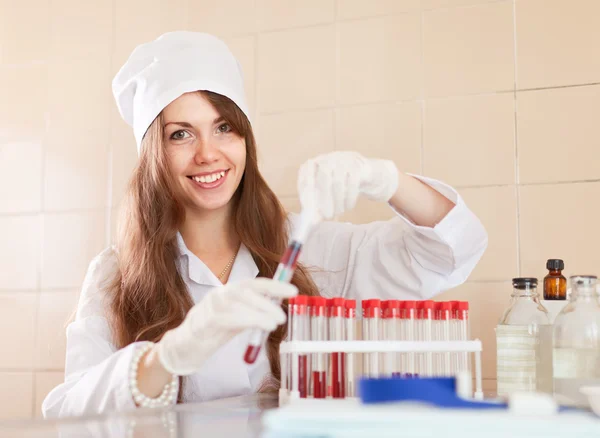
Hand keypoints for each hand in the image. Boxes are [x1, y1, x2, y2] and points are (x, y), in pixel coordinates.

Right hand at [156, 278, 296, 374]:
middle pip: (245, 290)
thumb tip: (277, 307)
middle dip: (267, 299)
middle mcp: (219, 295)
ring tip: (275, 322)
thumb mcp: (237, 320)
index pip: (253, 283)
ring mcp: (209, 308)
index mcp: (229, 292)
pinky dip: (246, 320)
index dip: (274, 285)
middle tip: (282, 314)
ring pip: (237, 302)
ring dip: (259, 311)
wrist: (183, 348)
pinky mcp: (202, 323)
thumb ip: (253, 312)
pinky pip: (226, 318)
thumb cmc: (212, 332)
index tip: (292, 291)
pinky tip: (260, 326)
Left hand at [297, 151, 398, 218]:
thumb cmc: (341, 186)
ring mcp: (344, 159)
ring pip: (338, 181)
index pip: (305, 173)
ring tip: (339, 213)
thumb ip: (319, 206)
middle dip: (325, 198)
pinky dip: (350, 198)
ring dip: (338, 201)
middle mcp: (328, 158)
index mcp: (316, 163)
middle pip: (323, 176)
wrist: (365, 175)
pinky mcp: (358, 166)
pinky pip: (352, 183)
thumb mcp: (328, 194)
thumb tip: (314, 221)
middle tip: (327, 216)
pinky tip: (349, 206)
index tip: (308, 207)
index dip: (305, 189)